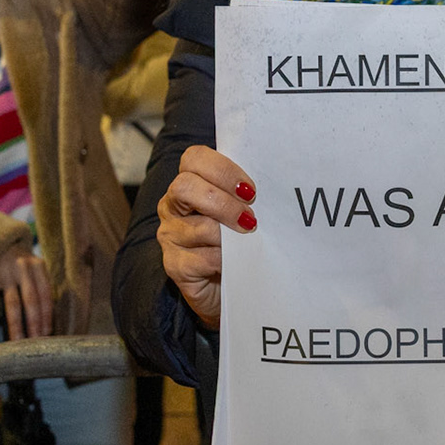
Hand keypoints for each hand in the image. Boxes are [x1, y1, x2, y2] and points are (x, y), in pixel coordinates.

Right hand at [0, 249, 52, 339]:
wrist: (1, 242)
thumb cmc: (23, 263)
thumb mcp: (35, 268)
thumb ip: (41, 287)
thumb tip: (47, 321)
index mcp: (38, 266)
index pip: (45, 295)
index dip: (46, 315)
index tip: (46, 333)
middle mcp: (22, 268)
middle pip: (30, 300)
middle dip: (34, 322)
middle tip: (34, 341)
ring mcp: (5, 272)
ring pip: (12, 302)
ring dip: (15, 324)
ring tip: (17, 341)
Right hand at [158, 145, 255, 329]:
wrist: (232, 286)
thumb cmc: (238, 242)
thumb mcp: (241, 211)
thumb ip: (244, 193)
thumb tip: (273, 180)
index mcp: (189, 183)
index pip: (194, 158)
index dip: (223, 169)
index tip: (249, 189)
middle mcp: (173, 206)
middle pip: (185, 187)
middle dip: (223, 202)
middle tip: (250, 217)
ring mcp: (170, 236)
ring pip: (199, 227)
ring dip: (229, 235)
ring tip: (248, 241)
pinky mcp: (175, 266)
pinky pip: (202, 259)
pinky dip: (225, 260)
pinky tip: (236, 262)